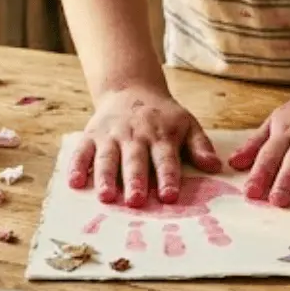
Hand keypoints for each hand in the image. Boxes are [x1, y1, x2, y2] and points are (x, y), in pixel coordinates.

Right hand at [70, 84, 220, 206]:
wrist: (131, 89)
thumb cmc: (163, 116)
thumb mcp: (187, 124)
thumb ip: (200, 146)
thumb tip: (215, 166)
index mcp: (161, 135)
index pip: (165, 159)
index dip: (168, 177)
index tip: (169, 196)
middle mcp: (135, 136)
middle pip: (135, 160)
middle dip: (136, 180)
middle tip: (136, 201)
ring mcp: (110, 136)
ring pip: (107, 158)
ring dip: (106, 177)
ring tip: (106, 197)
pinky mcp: (91, 135)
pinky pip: (81, 152)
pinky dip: (76, 166)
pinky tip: (74, 183)